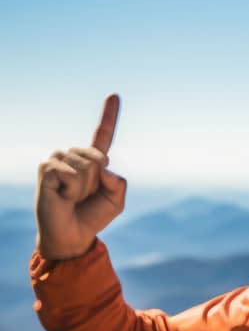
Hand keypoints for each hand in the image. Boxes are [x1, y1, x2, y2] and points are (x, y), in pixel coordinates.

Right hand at [35, 94, 127, 259]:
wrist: (73, 235)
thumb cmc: (93, 216)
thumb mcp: (116, 201)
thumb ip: (119, 183)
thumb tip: (103, 165)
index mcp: (94, 161)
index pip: (102, 135)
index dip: (109, 115)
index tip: (114, 95)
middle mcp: (75, 156)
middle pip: (99, 157)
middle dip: (98, 181)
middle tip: (85, 196)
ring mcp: (59, 160)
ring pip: (86, 166)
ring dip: (84, 188)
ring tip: (72, 197)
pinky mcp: (46, 169)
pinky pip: (70, 174)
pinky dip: (72, 190)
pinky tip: (62, 196)